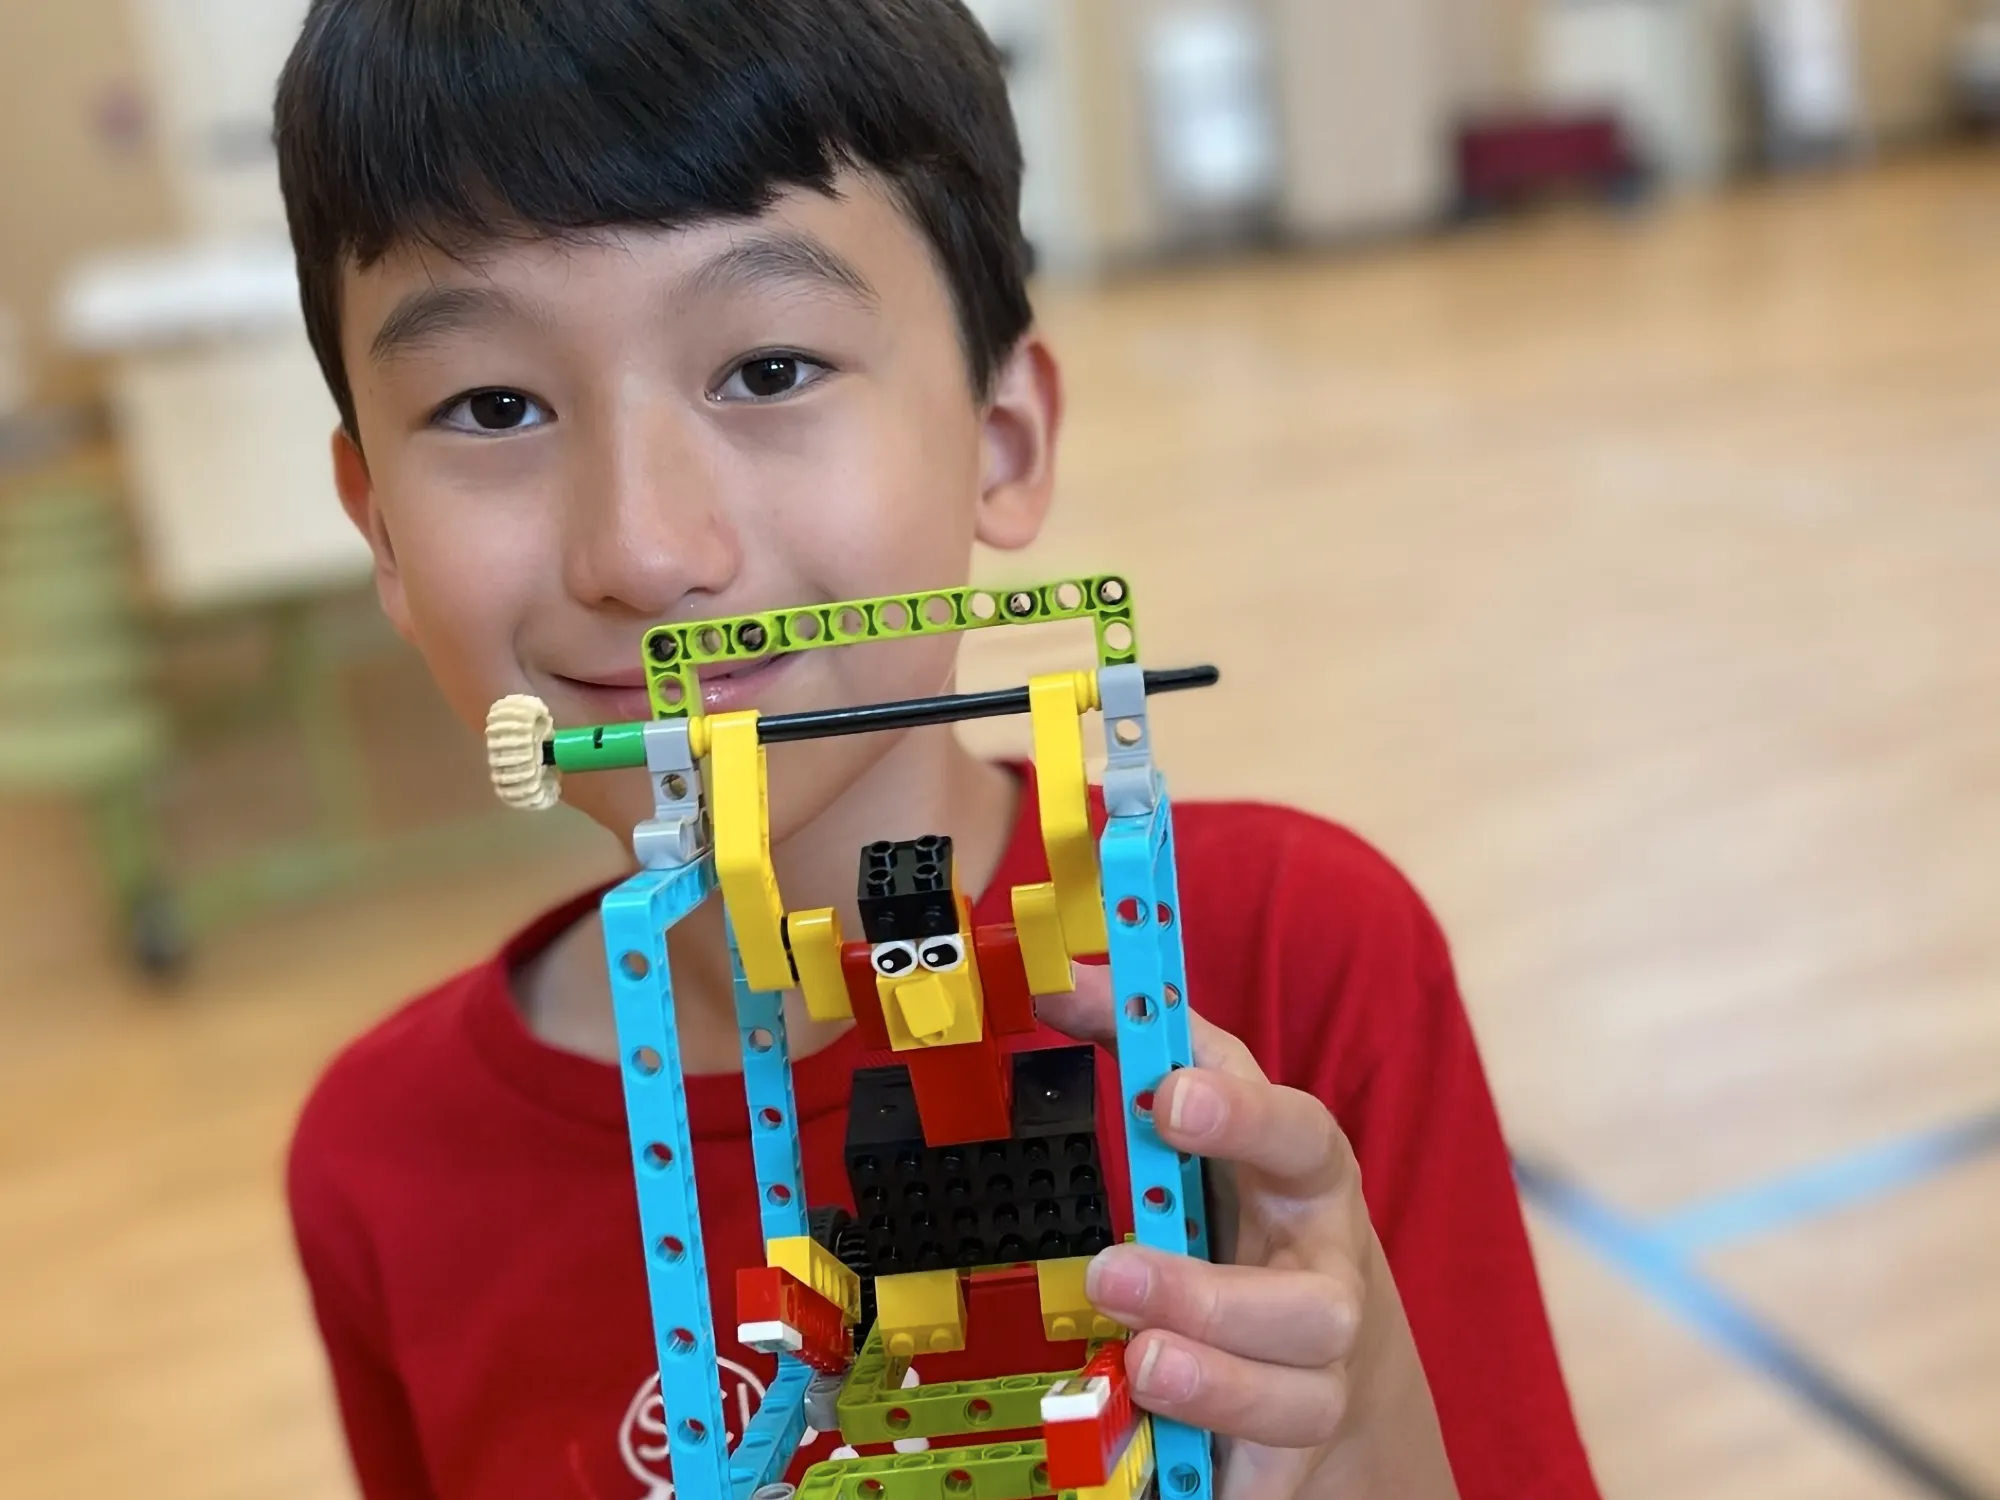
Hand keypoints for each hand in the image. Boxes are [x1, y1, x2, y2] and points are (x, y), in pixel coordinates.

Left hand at [1037, 966, 1459, 1499]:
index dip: (1245, 1118)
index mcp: (1309, 1186)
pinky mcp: (1286, 1461)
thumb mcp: (1211, 1122)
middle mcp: (1328, 1286)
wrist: (1325, 1346)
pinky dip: (1218, 1481)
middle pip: (1311, 1306)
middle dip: (1213, 1294)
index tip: (1165, 1096)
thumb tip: (1060, 975)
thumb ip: (1147, 1044)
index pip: (1303, 1138)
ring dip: (1214, 1383)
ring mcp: (1316, 1381)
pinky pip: (1262, 1482)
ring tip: (1138, 1362)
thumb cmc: (1249, 1208)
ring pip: (1296, 1399)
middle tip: (1111, 1273)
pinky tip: (1169, 1469)